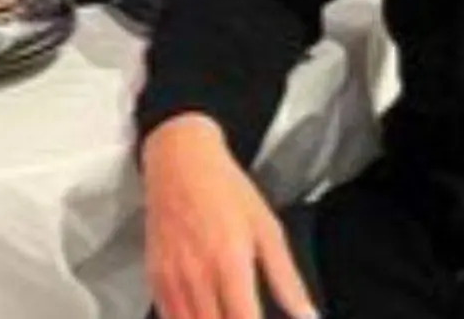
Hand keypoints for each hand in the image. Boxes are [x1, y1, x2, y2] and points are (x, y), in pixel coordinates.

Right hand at [144, 114, 317, 318]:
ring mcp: (171, 278)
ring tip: (226, 316)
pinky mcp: (155, 276)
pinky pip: (168, 317)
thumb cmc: (226, 190)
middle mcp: (197, 276)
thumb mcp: (268, 229)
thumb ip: (288, 279)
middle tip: (245, 316)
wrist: (179, 160)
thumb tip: (308, 316)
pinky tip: (202, 316)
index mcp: (230, 264)